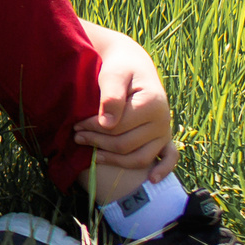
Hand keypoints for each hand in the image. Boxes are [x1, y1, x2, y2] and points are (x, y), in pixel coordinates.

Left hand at [79, 34, 177, 180]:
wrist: (132, 65)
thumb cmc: (119, 68)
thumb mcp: (113, 75)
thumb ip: (111, 96)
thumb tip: (107, 124)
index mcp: (152, 103)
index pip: (117, 126)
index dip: (93, 128)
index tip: (75, 124)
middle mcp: (163, 120)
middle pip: (126, 144)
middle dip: (97, 142)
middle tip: (76, 136)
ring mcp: (165, 131)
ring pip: (140, 157)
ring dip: (114, 159)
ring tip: (90, 155)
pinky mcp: (165, 137)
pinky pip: (169, 158)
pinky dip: (162, 170)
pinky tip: (150, 180)